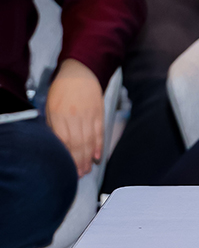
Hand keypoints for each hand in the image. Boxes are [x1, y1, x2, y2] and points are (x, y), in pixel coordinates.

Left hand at [46, 60, 103, 177]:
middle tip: (79, 175)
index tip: (67, 170)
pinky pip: (100, 132)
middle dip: (79, 162)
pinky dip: (99, 145)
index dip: (67, 158)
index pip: (64, 142)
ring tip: (87, 169)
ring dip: (88, 157)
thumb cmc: (62, 89)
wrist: (80, 72)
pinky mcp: (99, 113)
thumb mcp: (50, 107)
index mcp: (59, 116)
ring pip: (89, 141)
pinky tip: (97, 156)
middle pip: (78, 144)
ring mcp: (89, 115)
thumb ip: (53, 126)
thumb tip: (57, 145)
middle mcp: (75, 117)